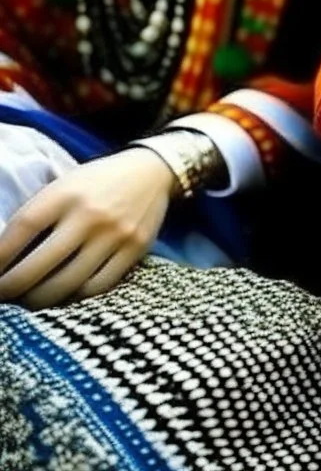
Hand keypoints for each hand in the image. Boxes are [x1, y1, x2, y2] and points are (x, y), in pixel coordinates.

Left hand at [0, 148, 175, 307]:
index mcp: (67, 191)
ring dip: (39, 299)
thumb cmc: (98, 181)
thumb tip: (7, 253)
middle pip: (40, 265)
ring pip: (67, 284)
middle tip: (2, 295)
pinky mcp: (134, 251)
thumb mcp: (67, 184)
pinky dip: (74, 297)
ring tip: (28, 301)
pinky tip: (63, 295)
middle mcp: (90, 214)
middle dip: (11, 287)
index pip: (23, 227)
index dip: (0, 256)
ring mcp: (114, 235)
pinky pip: (97, 287)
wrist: (152, 172)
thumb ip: (41, 212)